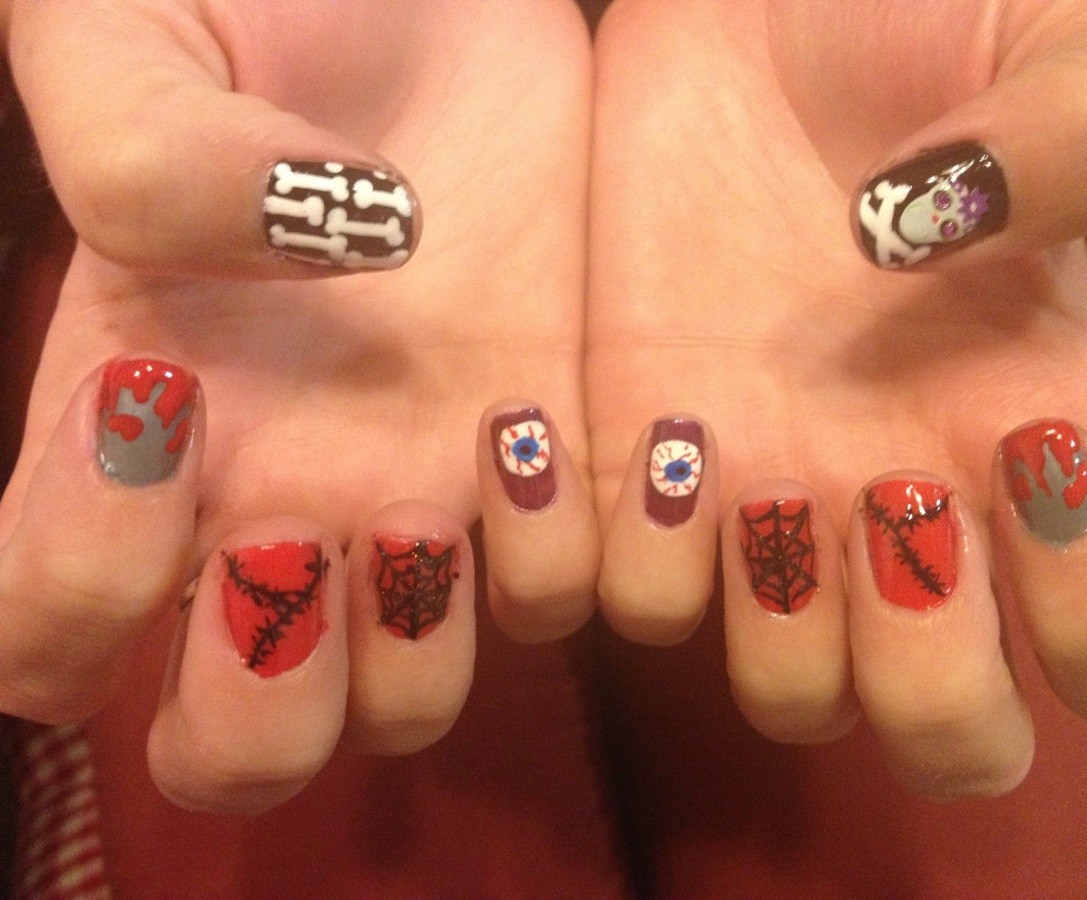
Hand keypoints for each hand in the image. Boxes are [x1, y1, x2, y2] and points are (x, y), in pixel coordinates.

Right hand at [0, 0, 598, 812]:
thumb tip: (304, 245)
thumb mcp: (136, 39)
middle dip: (263, 705)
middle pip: (239, 742)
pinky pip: (557, 600)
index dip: (72, 595)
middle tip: (301, 523)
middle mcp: (269, 496)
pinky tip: (536, 427)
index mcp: (132, 428)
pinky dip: (554, 560)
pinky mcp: (540, 458)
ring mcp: (415, 492)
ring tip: (438, 477)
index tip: (154, 417)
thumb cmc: (263, 0)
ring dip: (420, 644)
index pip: (43, 633)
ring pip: (409, 702)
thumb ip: (141, 153)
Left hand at [587, 0, 1086, 796]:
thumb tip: (949, 239)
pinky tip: (644, 433)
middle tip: (886, 502)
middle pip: (947, 729)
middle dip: (930, 692)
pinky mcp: (637, 462)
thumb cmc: (922, 14)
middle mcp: (907, 495)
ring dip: (772, 628)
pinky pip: (630, 602)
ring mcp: (767, 494)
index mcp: (1037, 428)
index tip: (1031, 468)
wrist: (751, 5)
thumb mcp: (1066, 37)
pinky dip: (633, 560)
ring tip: (746, 451)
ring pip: (786, 692)